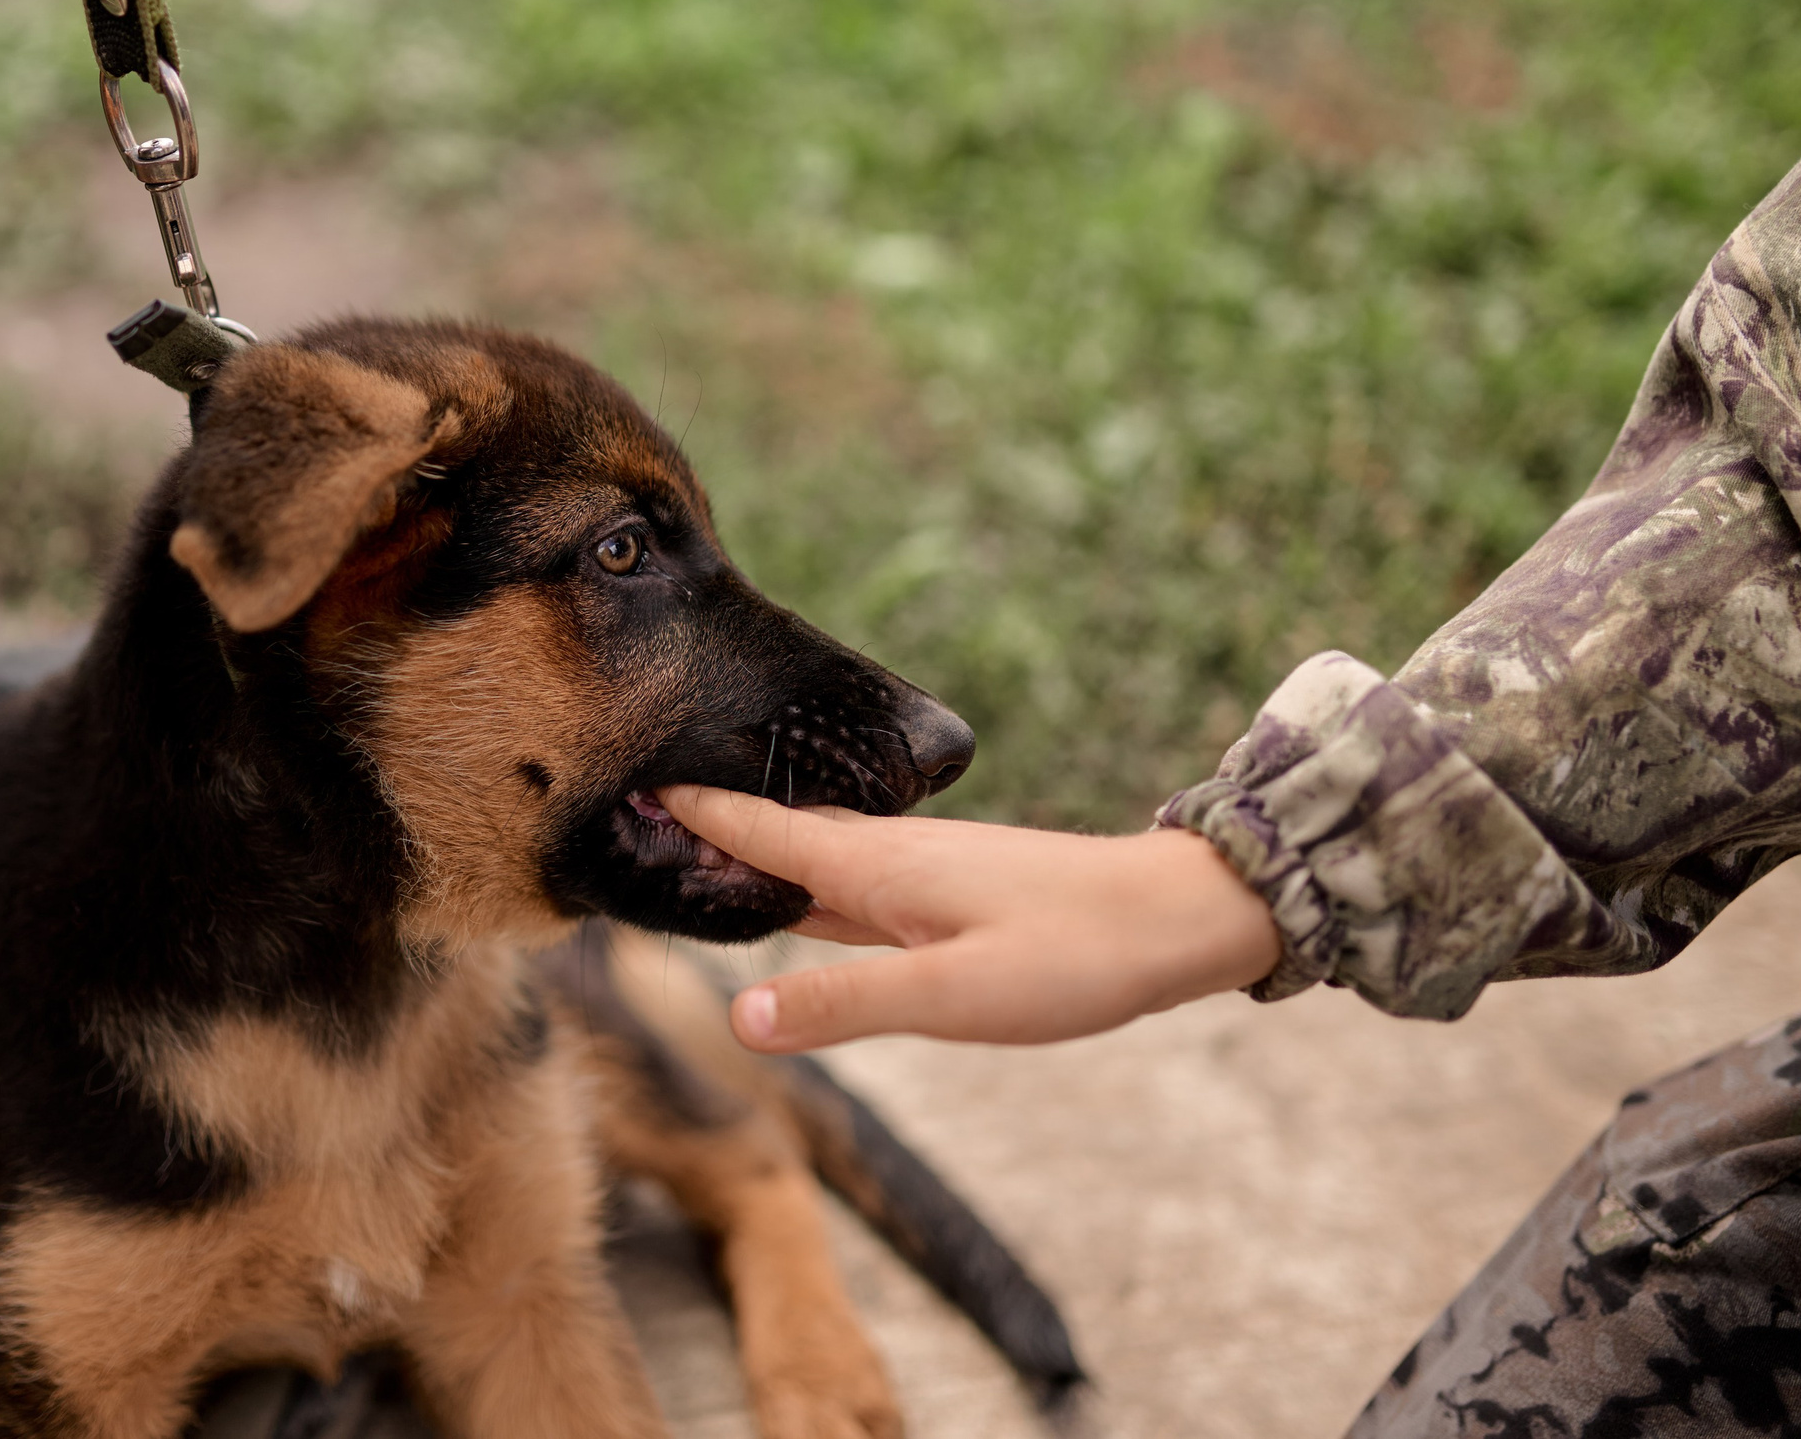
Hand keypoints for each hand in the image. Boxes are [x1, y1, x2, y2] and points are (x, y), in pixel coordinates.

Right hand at [656, 786, 1282, 1052]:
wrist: (1177, 920)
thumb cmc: (1074, 956)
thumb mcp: (953, 997)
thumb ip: (845, 1004)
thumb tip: (742, 1016)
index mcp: (877, 867)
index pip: (759, 829)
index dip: (691, 812)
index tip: (623, 784)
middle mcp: (891, 857)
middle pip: (776, 833)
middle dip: (706, 822)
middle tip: (633, 811)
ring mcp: (922, 871)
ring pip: (814, 856)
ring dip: (754, 850)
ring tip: (696, 848)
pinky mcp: (950, 894)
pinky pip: (853, 881)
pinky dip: (807, 879)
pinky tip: (806, 895)